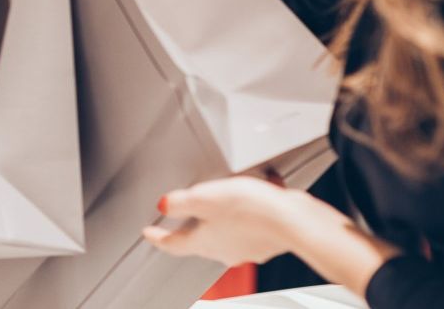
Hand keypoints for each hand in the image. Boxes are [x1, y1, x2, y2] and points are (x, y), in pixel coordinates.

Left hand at [142, 176, 308, 266]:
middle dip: (191, 225)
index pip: (172, 244)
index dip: (157, 237)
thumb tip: (164, 205)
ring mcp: (248, 246)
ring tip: (221, 197)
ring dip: (222, 215)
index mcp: (204, 243)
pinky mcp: (268, 238)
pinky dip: (249, 209)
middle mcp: (226, 250)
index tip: (148, 233)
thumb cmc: (252, 211)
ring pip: (227, 231)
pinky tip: (255, 192)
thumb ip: (180, 202)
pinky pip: (252, 223)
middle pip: (200, 239)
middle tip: (182, 213)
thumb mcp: (205, 198)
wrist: (295, 221)